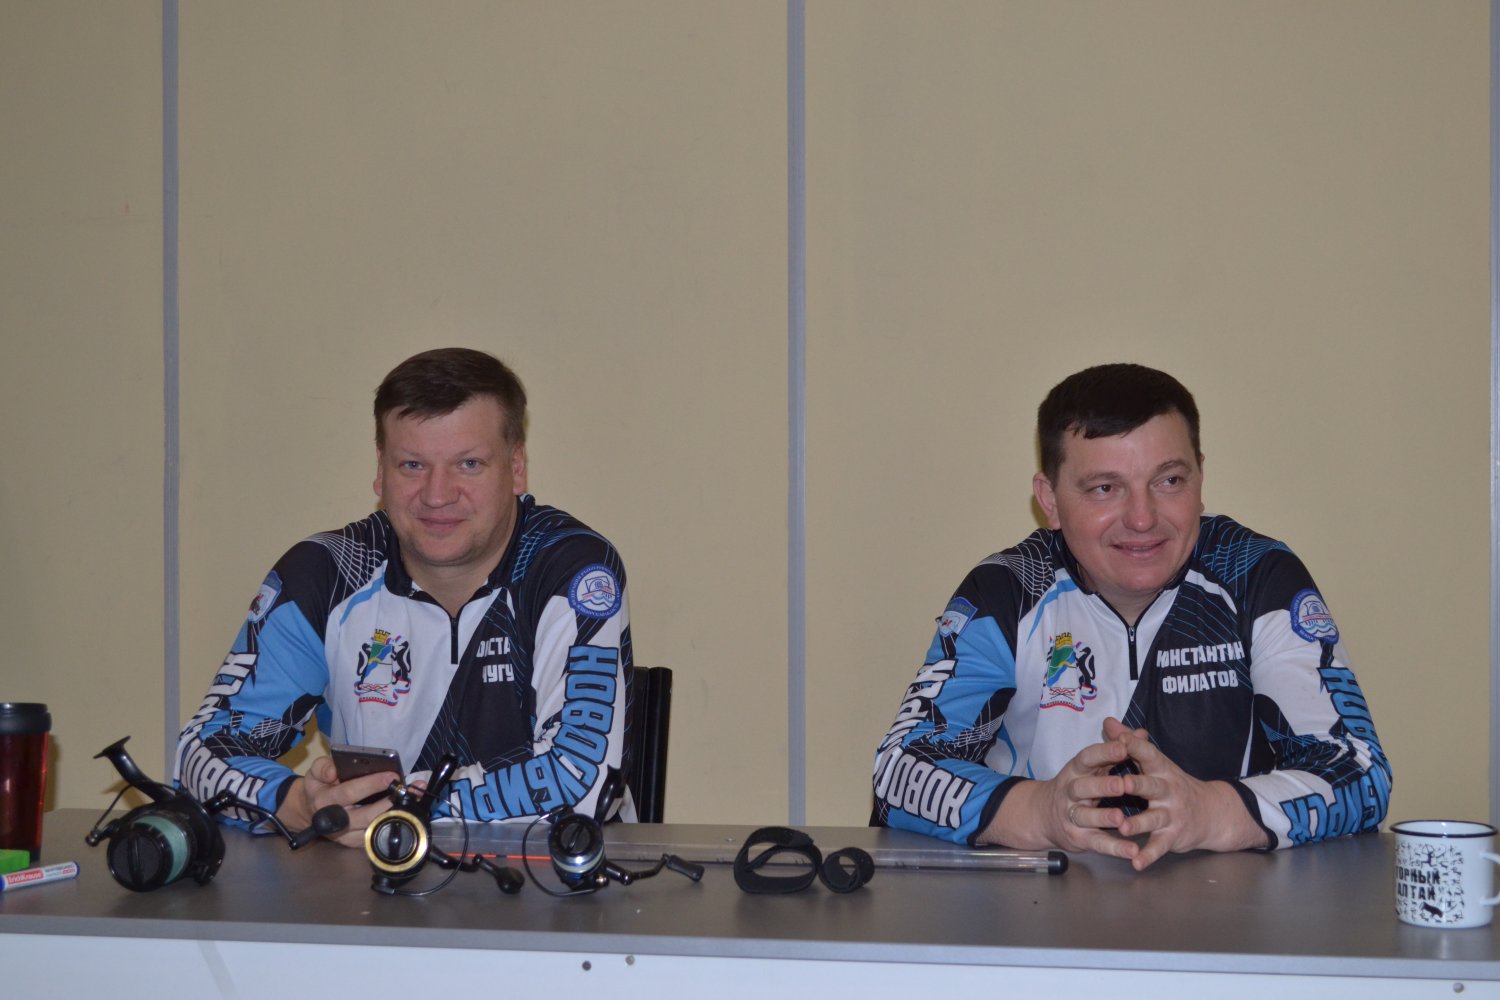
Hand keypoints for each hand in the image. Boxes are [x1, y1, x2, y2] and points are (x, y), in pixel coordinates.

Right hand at [275, 755, 398, 848]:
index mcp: (325, 801)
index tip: (391, 776)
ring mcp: (347, 836)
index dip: (371, 784)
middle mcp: (337, 822)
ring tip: (413, 796)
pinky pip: (379, 835)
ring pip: (376, 828)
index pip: (350, 792)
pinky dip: (395, 822)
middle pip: (367, 815)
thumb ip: (323, 767)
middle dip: (390, 802)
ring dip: (398, 813)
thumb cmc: (319, 787)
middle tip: (407, 789)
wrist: (311, 811)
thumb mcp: (314, 772)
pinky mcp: (357, 843)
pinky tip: (408, 810)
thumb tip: (333, 771)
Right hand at [981, 725, 1140, 862]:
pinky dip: (1114, 848)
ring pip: (1085, 816)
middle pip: (1082, 787)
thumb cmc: (1078, 786)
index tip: (1123, 746)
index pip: (1086, 758)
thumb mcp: (1093, 766)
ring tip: (1121, 818)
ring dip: (1102, 817)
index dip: (1103, 752)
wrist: (1043, 815)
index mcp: (1076, 770)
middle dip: (1101, 786)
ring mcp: (1072, 816)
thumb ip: (1118, 751)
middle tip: (1122, 784)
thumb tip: (1142, 733)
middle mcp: (1070, 792)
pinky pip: (1097, 842)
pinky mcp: (1078, 838)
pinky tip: (1132, 850)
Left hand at [1106, 718, 1269, 870]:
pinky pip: (1159, 846)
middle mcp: (1167, 791)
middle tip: (1121, 784)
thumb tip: (1108, 722)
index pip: (1148, 755)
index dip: (1135, 746)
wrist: (1213, 813)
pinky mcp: (1172, 836)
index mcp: (1161, 770)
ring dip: (1137, 823)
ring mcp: (1171, 815)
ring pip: (1153, 819)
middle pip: (1151, 786)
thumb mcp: (1156, 762)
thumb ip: (1131, 743)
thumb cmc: (1174, 784)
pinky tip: (1135, 862)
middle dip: (1137, 785)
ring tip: (1122, 827)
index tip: (1119, 739)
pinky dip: (1148, 855)